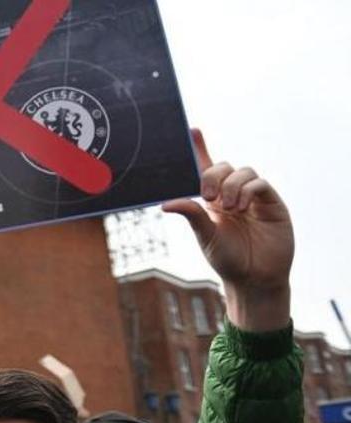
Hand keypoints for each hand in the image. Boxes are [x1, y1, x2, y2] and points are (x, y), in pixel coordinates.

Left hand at [162, 129, 292, 331]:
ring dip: (231, 186)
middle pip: (223, 165)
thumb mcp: (205, 236)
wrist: (254, 278)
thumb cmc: (228, 259)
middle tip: (208, 197)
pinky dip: (247, 191)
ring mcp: (253, 197)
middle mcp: (232, 194)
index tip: (190, 130)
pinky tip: (241, 208)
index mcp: (212, 200)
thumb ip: (191, 215)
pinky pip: (259, 183)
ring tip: (229, 210)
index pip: (205, 168)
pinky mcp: (272, 203)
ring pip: (242, 171)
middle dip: (212, 175)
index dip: (199, 148)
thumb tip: (166, 203)